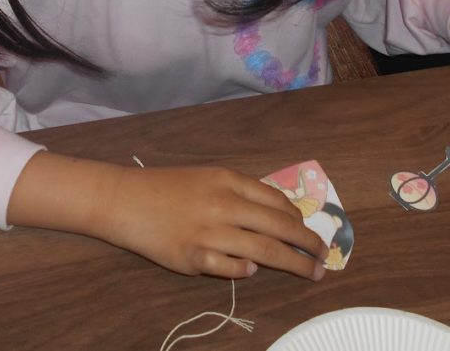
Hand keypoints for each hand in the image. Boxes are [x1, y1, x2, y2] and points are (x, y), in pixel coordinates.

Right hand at [7, 153, 327, 280]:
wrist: (125, 200)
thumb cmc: (167, 187)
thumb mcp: (206, 177)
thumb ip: (239, 192)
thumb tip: (275, 213)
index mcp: (227, 180)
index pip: (276, 200)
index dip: (298, 218)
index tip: (308, 230)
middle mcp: (222, 204)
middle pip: (278, 227)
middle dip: (307, 243)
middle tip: (324, 255)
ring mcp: (209, 232)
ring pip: (264, 250)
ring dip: (293, 263)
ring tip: (310, 271)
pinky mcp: (193, 257)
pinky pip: (231, 267)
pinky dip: (245, 269)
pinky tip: (252, 270)